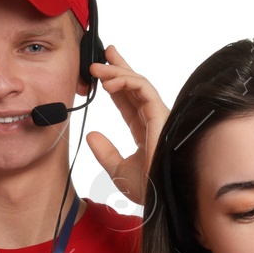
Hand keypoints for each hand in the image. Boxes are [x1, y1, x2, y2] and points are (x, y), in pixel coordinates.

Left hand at [84, 46, 169, 205]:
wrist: (161, 199)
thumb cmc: (148, 189)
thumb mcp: (117, 169)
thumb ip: (105, 152)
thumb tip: (91, 135)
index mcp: (144, 129)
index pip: (127, 100)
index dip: (114, 84)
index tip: (101, 71)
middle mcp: (153, 119)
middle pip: (134, 85)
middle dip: (119, 67)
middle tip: (103, 53)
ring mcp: (159, 115)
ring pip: (138, 83)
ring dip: (116, 72)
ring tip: (96, 69)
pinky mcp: (161, 114)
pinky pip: (144, 89)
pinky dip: (126, 81)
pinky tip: (108, 83)